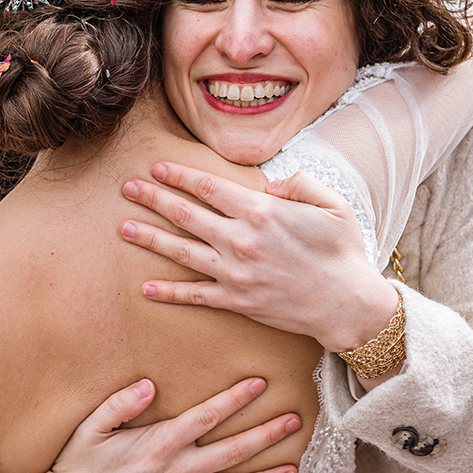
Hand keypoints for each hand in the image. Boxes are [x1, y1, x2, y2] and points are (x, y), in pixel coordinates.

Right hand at [24, 377, 301, 472]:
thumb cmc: (77, 466)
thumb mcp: (91, 428)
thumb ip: (121, 404)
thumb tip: (151, 384)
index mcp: (158, 445)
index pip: (206, 417)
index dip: (234, 399)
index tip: (259, 382)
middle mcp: (175, 472)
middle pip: (231, 453)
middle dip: (265, 436)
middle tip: (294, 421)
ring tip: (292, 470)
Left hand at [119, 162, 398, 352]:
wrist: (348, 304)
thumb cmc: (343, 252)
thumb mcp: (331, 205)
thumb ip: (298, 184)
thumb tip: (268, 184)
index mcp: (261, 211)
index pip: (208, 187)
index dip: (180, 175)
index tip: (158, 168)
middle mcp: (241, 240)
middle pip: (186, 214)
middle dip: (153, 199)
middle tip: (127, 188)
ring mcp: (236, 273)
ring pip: (182, 251)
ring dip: (150, 238)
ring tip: (125, 228)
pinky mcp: (237, 301)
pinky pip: (195, 295)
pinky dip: (169, 292)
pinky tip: (147, 287)